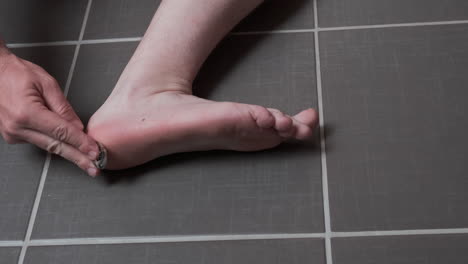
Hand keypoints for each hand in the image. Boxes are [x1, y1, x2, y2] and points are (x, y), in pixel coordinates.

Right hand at [0, 51, 99, 176]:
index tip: (94, 152)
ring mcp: (13, 134)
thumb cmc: (16, 73)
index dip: (80, 143)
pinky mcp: (13, 136)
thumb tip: (78, 127)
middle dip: (78, 158)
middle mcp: (17, 127)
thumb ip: (63, 108)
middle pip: (55, 146)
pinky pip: (40, 141)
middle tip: (94, 168)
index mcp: (26, 113)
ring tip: (86, 160)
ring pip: (49, 146)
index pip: (61, 133)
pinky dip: (55, 143)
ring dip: (69, 153)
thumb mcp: (46, 84)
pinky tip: (68, 145)